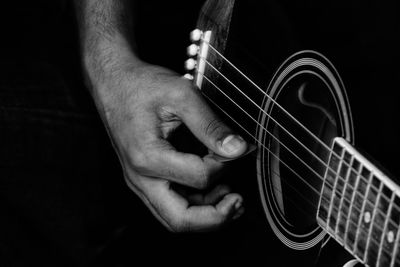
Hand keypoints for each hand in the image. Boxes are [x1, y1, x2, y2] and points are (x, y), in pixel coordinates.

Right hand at [93, 61, 247, 231]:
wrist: (113, 83)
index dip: (224, 167)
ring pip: (174, 217)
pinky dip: (194, 205)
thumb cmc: (142, 85)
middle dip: (215, 218)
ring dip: (205, 216)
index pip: (199, 178)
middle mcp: (140, 177)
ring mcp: (139, 181)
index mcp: (148, 156)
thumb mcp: (181, 95)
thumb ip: (210, 124)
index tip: (235, 150)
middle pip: (180, 219)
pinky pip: (169, 205)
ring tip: (230, 200)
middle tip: (238, 203)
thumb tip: (237, 148)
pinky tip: (212, 192)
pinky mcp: (143, 179)